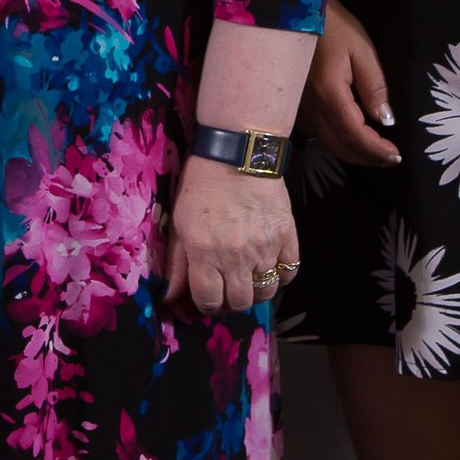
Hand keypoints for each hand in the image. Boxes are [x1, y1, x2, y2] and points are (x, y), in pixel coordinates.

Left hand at [161, 156, 300, 314]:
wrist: (237, 154)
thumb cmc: (201, 186)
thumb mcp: (180, 222)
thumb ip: (176, 263)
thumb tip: (169, 296)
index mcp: (205, 253)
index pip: (209, 300)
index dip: (206, 305)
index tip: (207, 297)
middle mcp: (236, 256)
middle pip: (239, 302)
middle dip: (230, 300)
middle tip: (227, 287)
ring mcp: (265, 248)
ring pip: (266, 291)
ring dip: (255, 290)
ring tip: (248, 277)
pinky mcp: (287, 236)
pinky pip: (289, 272)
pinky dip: (280, 275)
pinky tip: (269, 266)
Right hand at [301, 0, 401, 166]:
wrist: (296, 12)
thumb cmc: (333, 27)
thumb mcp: (362, 51)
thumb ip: (374, 88)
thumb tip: (386, 121)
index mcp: (329, 94)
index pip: (355, 134)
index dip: (376, 150)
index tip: (396, 156)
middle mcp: (310, 107)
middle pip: (339, 146)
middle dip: (366, 157)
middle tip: (389, 160)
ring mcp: (298, 108)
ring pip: (325, 144)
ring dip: (350, 153)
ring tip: (372, 154)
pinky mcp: (293, 104)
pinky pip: (314, 134)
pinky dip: (335, 143)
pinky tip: (347, 139)